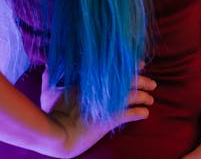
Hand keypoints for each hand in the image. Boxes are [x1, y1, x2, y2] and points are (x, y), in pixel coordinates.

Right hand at [40, 65, 155, 157]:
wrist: (57, 135)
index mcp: (90, 80)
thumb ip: (50, 77)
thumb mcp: (48, 92)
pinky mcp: (110, 120)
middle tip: (153, 83)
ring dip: (145, 97)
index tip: (141, 64)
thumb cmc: (51, 112)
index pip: (116, 68)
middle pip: (130, 80)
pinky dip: (140, 113)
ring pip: (133, 96)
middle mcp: (102, 90)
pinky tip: (146, 113)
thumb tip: (48, 65)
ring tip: (151, 99)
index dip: (131, 65)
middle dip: (144, 81)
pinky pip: (131, 114)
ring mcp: (107, 104)